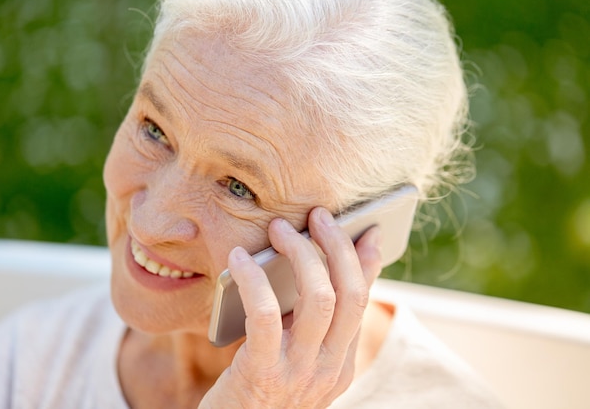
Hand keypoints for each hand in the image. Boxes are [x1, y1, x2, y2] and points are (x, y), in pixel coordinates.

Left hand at [200, 207, 382, 407]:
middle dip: (337, 247)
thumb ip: (310, 322)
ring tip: (280, 229)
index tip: (367, 230)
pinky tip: (238, 260)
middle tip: (318, 217)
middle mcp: (329, 369)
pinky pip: (266, 315)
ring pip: (319, 299)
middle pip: (350, 294)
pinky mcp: (263, 373)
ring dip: (301, 254)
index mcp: (340, 363)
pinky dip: (254, 279)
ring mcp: (300, 373)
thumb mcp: (295, 357)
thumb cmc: (259, 389)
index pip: (362, 302)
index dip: (366, 262)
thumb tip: (318, 270)